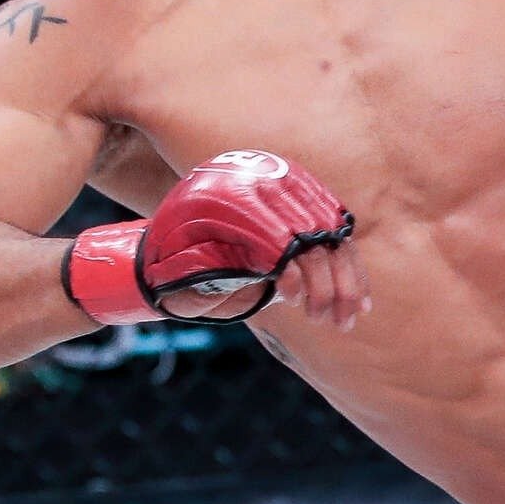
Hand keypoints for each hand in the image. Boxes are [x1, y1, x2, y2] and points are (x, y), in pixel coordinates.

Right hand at [67, 150, 366, 330]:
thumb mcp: (256, 267)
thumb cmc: (201, 276)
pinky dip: (287, 271)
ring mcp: (241, 194)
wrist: (143, 275)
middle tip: (347, 319)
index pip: (327, 224)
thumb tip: (345, 279)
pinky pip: (271, 241)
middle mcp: (260, 183)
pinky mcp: (222, 212)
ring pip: (304, 237)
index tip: (361, 306)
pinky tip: (292, 297)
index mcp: (272, 191)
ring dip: (319, 282)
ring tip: (321, 315)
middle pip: (323, 230)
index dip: (350, 266)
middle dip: (342, 281)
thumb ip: (294, 262)